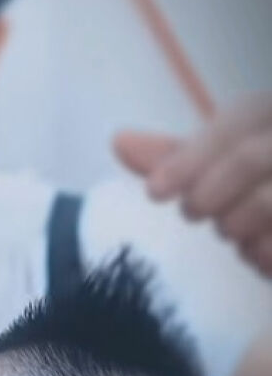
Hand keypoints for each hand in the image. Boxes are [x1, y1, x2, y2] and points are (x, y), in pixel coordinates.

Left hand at [113, 94, 271, 277]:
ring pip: (267, 201)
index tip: (153, 193)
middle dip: (210, 193)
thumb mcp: (224, 174)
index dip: (193, 155)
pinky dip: (264, 256)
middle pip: (250, 157)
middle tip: (198, 214)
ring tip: (242, 237)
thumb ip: (180, 159)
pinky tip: (265, 258)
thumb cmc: (268, 204)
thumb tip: (119, 139)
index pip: (242, 116)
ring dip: (239, 227)